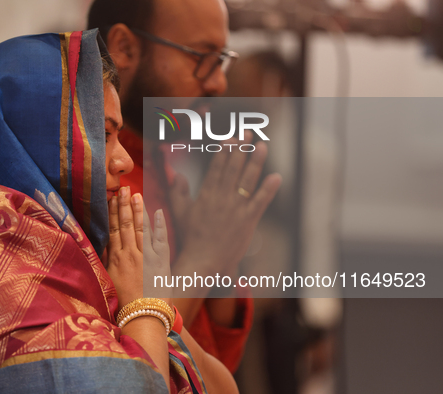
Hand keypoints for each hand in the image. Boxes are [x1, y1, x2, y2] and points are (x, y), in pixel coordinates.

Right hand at [107, 187, 170, 307]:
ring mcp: (146, 256)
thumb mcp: (109, 280)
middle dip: (124, 205)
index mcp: (115, 259)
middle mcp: (129, 254)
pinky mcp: (161, 262)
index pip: (112, 229)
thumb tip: (100, 245)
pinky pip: (159, 239)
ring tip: (136, 194)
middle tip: (123, 188)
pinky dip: (158, 225)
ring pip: (140, 228)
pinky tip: (157, 212)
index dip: (111, 212)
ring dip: (138, 210)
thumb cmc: (123, 303)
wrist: (142, 317)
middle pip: (124, 224)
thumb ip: (106, 261)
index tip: (110, 198)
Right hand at [169, 134, 281, 278]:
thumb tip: (177, 175)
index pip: (217, 167)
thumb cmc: (191, 237)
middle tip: (248, 133)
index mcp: (207, 194)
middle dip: (241, 148)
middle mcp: (222, 198)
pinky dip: (268, 189)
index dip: (224, 151)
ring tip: (262, 146)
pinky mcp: (248, 221)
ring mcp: (236, 208)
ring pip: (248, 180)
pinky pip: (260, 202)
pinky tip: (276, 177)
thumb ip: (178, 192)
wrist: (203, 260)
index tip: (230, 138)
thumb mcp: (180, 212)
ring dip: (256, 161)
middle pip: (233, 168)